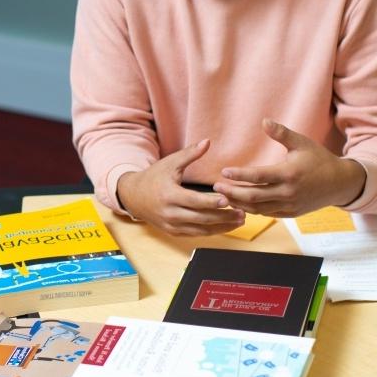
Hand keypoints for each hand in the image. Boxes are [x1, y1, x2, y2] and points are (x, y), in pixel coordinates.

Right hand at [115, 139, 246, 236]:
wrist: (134, 197)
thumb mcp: (170, 163)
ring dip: (221, 227)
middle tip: (242, 213)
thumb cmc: (154, 177)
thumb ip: (190, 154)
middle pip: (201, 218)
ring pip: (201, 230)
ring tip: (239, 221)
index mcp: (169, 195)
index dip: (212, 202)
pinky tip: (225, 226)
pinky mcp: (174, 232)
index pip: (194, 201)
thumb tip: (207, 141)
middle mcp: (170, 214)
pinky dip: (212, 231)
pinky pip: (196, 234)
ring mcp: (172, 225)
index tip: (228, 200)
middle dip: (223, 217)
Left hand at [212, 119, 365, 217]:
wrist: (339, 183)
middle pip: (253, 196)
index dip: (239, 175)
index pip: (258, 176)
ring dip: (239, 204)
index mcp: (289, 174)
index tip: (224, 171)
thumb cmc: (319, 159)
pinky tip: (240, 204)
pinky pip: (267, 214)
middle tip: (216, 187)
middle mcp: (288, 192)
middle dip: (232, 192)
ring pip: (258, 208)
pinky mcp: (290, 213)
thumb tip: (264, 121)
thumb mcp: (302, 143)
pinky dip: (252, 210)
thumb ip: (281, 133)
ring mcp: (289, 205)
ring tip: (223, 197)